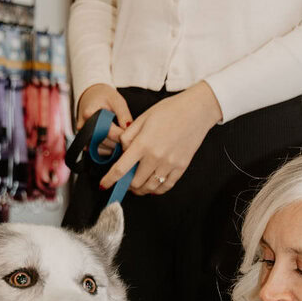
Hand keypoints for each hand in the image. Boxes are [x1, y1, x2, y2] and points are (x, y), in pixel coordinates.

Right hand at [76, 83, 132, 155]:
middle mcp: (83, 126)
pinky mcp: (84, 142)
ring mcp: (82, 136)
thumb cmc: (104, 97)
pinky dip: (107, 150)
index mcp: (90, 113)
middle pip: (104, 142)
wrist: (91, 97)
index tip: (131, 136)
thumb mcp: (117, 101)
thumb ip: (124, 115)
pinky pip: (96, 152)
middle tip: (128, 140)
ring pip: (100, 150)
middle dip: (118, 143)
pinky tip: (113, 143)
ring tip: (121, 140)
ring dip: (113, 148)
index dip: (122, 136)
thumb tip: (129, 131)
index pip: (109, 131)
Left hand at [100, 82, 222, 196]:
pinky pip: (166, 187)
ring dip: (140, 189)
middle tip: (125, 180)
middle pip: (135, 182)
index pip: (121, 168)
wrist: (197, 111)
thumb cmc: (170, 110)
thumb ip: (129, 136)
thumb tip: (121, 151)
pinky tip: (152, 186)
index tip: (104, 185)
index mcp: (143, 144)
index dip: (110, 180)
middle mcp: (155, 157)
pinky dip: (156, 190)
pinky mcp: (181, 168)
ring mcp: (169, 164)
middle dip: (126, 184)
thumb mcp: (143, 118)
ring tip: (137, 185)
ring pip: (149, 188)